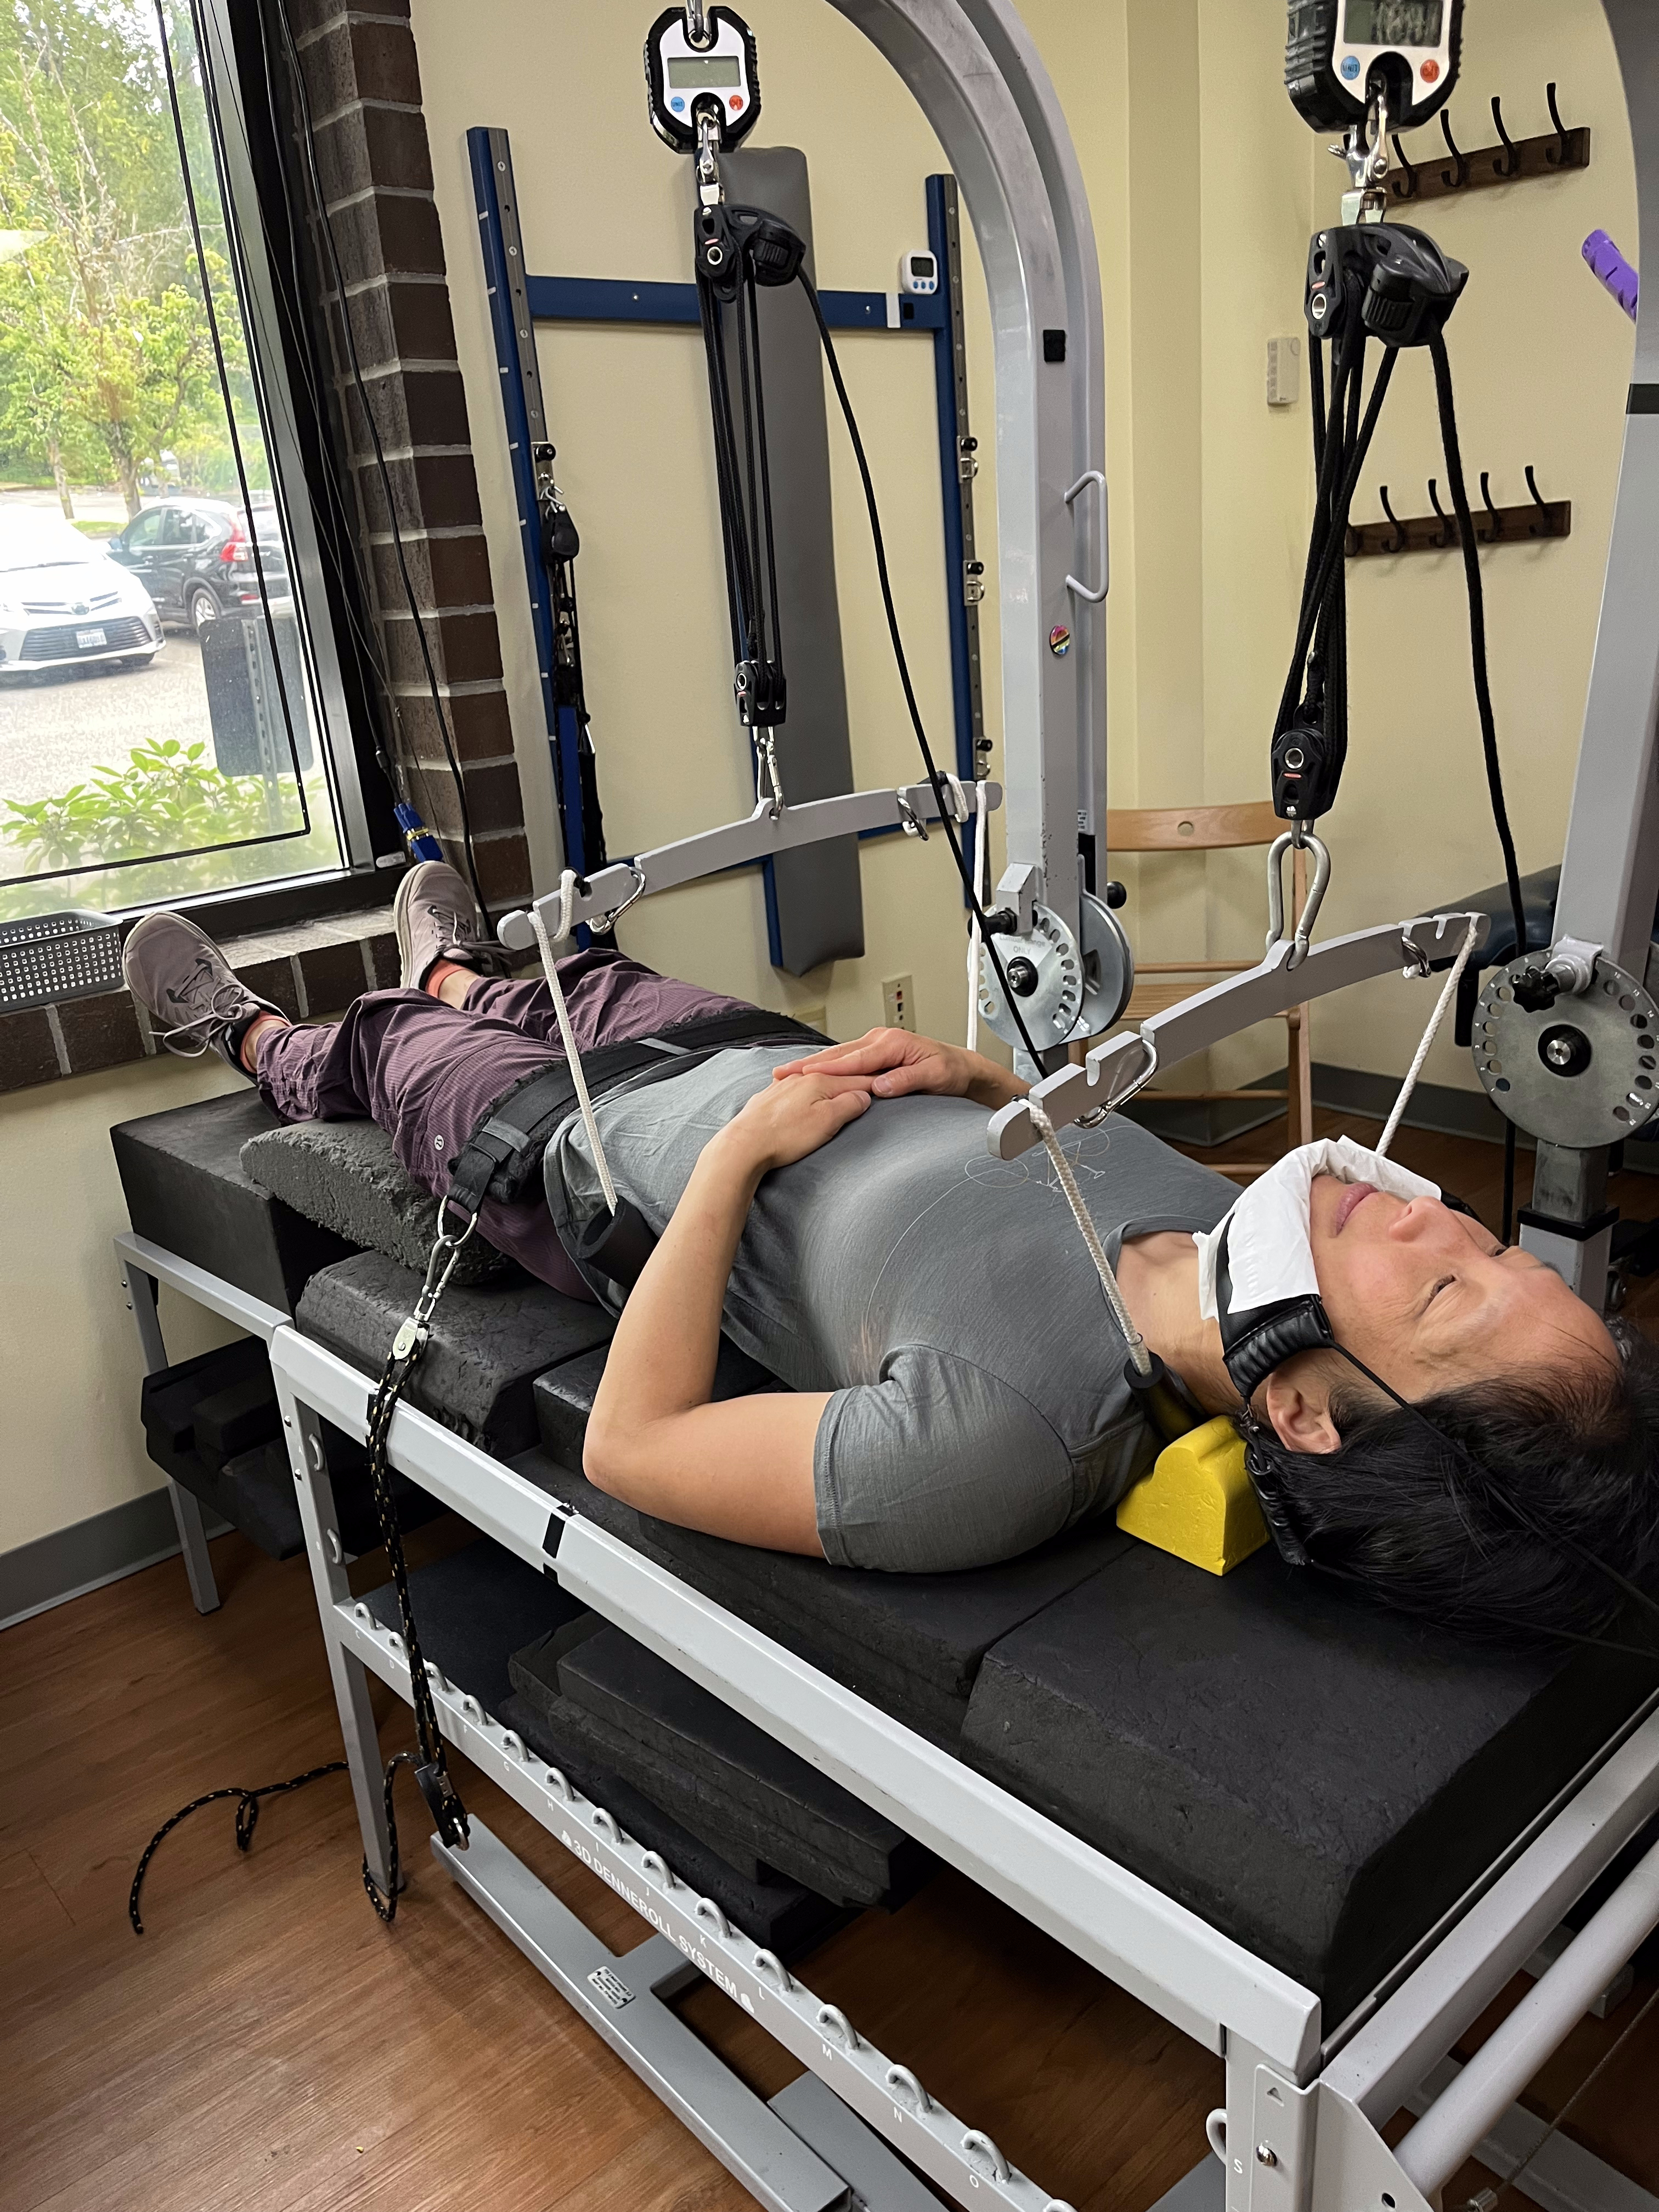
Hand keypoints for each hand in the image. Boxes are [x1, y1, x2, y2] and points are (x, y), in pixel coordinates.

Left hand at [711, 1069, 872, 1177]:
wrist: (743, 1145)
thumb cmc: (784, 1137)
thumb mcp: (828, 1122)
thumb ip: (849, 1105)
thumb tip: (863, 1096)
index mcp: (818, 1081)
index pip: (855, 1079)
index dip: (873, 1084)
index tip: (886, 1085)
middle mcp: (800, 1078)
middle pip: (834, 1078)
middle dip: (852, 1083)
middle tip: (869, 1087)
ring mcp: (781, 1087)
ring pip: (813, 1083)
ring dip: (828, 1088)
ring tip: (840, 1091)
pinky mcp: (768, 1100)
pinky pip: (794, 1092)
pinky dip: (806, 1095)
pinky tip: (805, 1100)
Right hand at [773, 1027, 1025, 1109]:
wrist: (962, 1067)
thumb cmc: (950, 1071)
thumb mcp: (934, 1076)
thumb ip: (907, 1079)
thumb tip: (881, 1086)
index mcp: (892, 1043)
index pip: (854, 1059)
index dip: (827, 1069)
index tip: (804, 1076)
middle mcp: (881, 1039)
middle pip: (838, 1054)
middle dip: (808, 1064)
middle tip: (781, 1073)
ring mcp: (877, 1044)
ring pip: (838, 1055)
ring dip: (813, 1064)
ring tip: (787, 1073)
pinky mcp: (876, 1052)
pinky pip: (845, 1059)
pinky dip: (826, 1065)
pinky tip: (810, 1073)